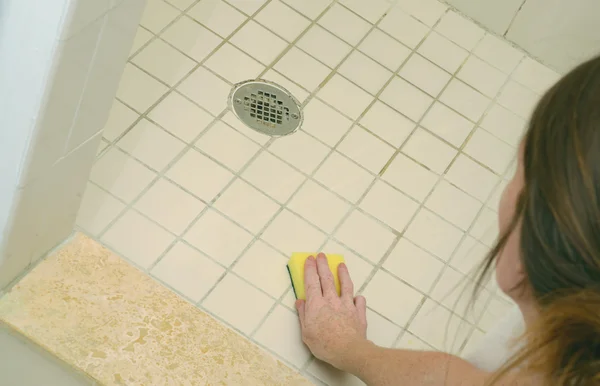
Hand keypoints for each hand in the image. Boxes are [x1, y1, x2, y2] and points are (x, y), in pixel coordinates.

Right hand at [295, 253, 368, 370]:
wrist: (349, 351)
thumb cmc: (324, 344)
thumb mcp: (306, 332)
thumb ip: (303, 315)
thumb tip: (300, 302)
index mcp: (317, 304)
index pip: (312, 282)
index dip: (310, 269)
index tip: (310, 259)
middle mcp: (332, 300)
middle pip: (327, 278)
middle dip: (323, 265)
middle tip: (321, 255)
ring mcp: (347, 305)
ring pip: (345, 285)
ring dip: (343, 274)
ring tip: (341, 265)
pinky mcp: (358, 312)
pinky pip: (359, 301)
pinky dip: (357, 297)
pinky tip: (357, 296)